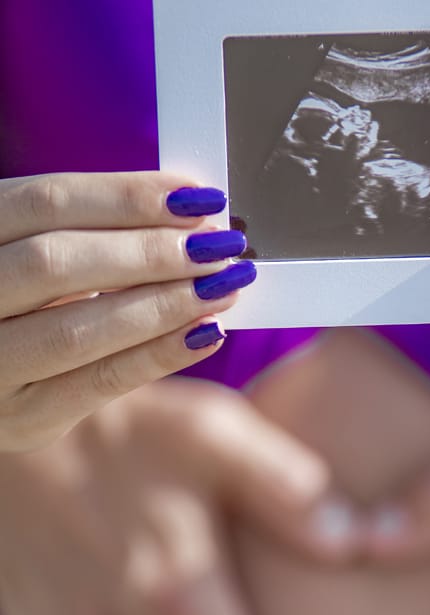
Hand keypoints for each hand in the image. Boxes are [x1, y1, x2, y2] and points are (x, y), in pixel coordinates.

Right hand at [0, 171, 255, 450]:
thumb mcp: (39, 255)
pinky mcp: (21, 418)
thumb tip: (192, 214)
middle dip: (149, 251)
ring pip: (74, 329)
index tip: (198, 198)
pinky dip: (158, 355)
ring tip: (223, 285)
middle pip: (55, 262)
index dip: (127, 196)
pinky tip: (207, 332)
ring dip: (162, 303)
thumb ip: (95, 234)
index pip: (45, 202)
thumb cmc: (28, 303)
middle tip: (219, 245)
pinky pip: (97, 383)